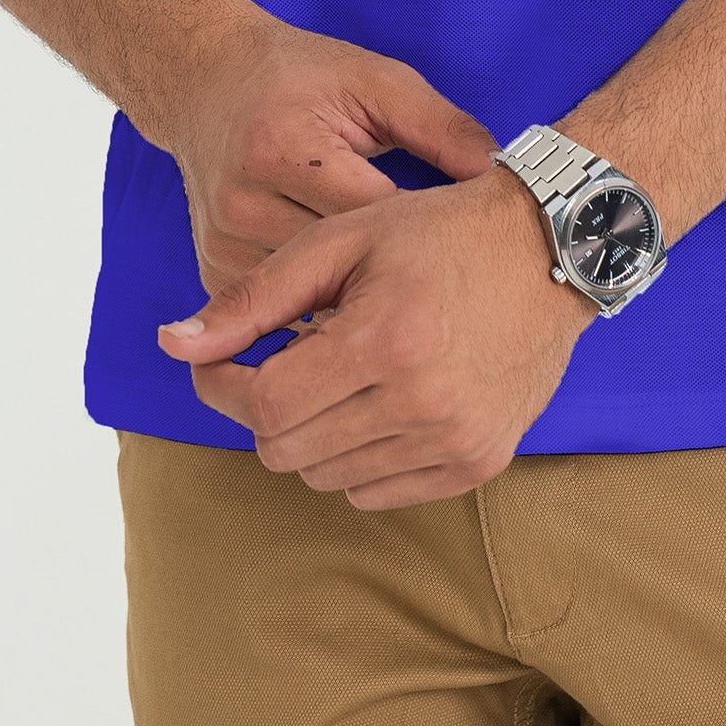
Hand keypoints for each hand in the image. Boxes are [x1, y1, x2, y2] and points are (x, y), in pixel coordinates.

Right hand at [149, 4, 496, 296]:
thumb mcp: (375, 81)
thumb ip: (439, 127)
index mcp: (283, 148)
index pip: (371, 219)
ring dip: (358, 306)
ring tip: (409, 305)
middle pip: (338, 272)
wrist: (207, 82)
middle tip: (449, 295)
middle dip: (395, 282)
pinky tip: (359, 306)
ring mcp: (222, 242)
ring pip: (309, 300)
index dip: (424, 239)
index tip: (469, 252)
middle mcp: (244, 201)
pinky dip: (320, 310)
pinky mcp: (212, 268)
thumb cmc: (302, 76)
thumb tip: (500, 176)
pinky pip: (279, 312)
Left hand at [158, 167, 594, 507]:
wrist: (551, 251)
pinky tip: (376, 401)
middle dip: (265, 408)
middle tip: (285, 358)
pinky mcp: (478, 462)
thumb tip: (174, 344)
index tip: (223, 359)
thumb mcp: (342, 240)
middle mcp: (422, 403)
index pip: (265, 407)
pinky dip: (357, 457)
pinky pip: (377, 492)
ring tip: (340, 371)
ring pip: (326, 478)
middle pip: (287, 452)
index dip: (225, 385)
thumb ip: (255, 297)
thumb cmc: (439, 232)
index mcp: (384, 340)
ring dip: (312, 432)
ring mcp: (455, 441)